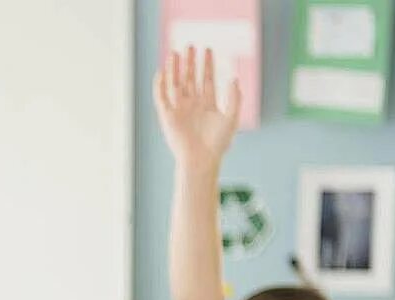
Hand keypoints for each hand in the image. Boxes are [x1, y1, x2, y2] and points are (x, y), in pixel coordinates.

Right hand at [153, 47, 240, 171]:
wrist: (201, 160)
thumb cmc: (218, 143)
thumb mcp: (232, 117)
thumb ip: (234, 98)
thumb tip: (232, 78)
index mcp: (207, 104)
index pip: (206, 79)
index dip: (207, 64)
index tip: (207, 49)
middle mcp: (192, 105)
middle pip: (190, 78)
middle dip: (190, 62)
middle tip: (190, 45)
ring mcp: (179, 110)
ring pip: (175, 84)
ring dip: (175, 69)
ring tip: (175, 53)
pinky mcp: (167, 117)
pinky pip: (161, 97)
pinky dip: (160, 85)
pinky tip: (163, 72)